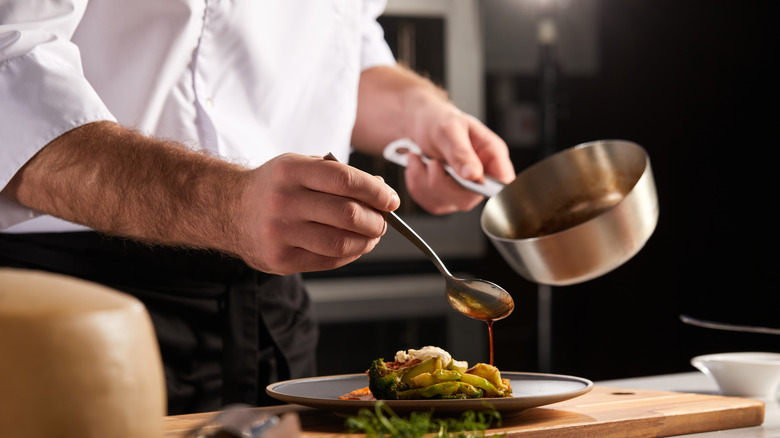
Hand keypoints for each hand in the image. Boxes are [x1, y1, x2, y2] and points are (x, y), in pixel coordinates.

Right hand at [234, 153, 399, 274]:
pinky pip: (328, 261)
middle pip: (348, 214)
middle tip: (383, 220)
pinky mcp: (279, 260)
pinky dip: (350, 254)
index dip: (376, 192)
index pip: (346, 180)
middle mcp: (283, 201)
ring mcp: (279, 233)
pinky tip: (354, 246)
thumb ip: (339, 176)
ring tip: (372, 235)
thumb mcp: (301, 167)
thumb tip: (381, 191)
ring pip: (341, 242)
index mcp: (291, 170)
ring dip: (367, 241)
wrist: (227, 209)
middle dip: (376, 220)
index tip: (392, 200)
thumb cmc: (274, 186)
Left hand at [352, 65, 514, 214]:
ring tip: (418, 159)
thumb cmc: (439, 120)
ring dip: (424, 182)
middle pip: (469, 199)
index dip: (489, 189)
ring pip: (447, 202)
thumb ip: (461, 153)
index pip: (504, 182)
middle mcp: (481, 176)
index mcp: (492, 155)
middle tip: (431, 162)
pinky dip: (417, 186)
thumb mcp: (449, 129)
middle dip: (442, 183)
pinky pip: (431, 203)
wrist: (419, 125)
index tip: (464, 180)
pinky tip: (417, 168)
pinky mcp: (445, 197)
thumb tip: (473, 175)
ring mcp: (463, 189)